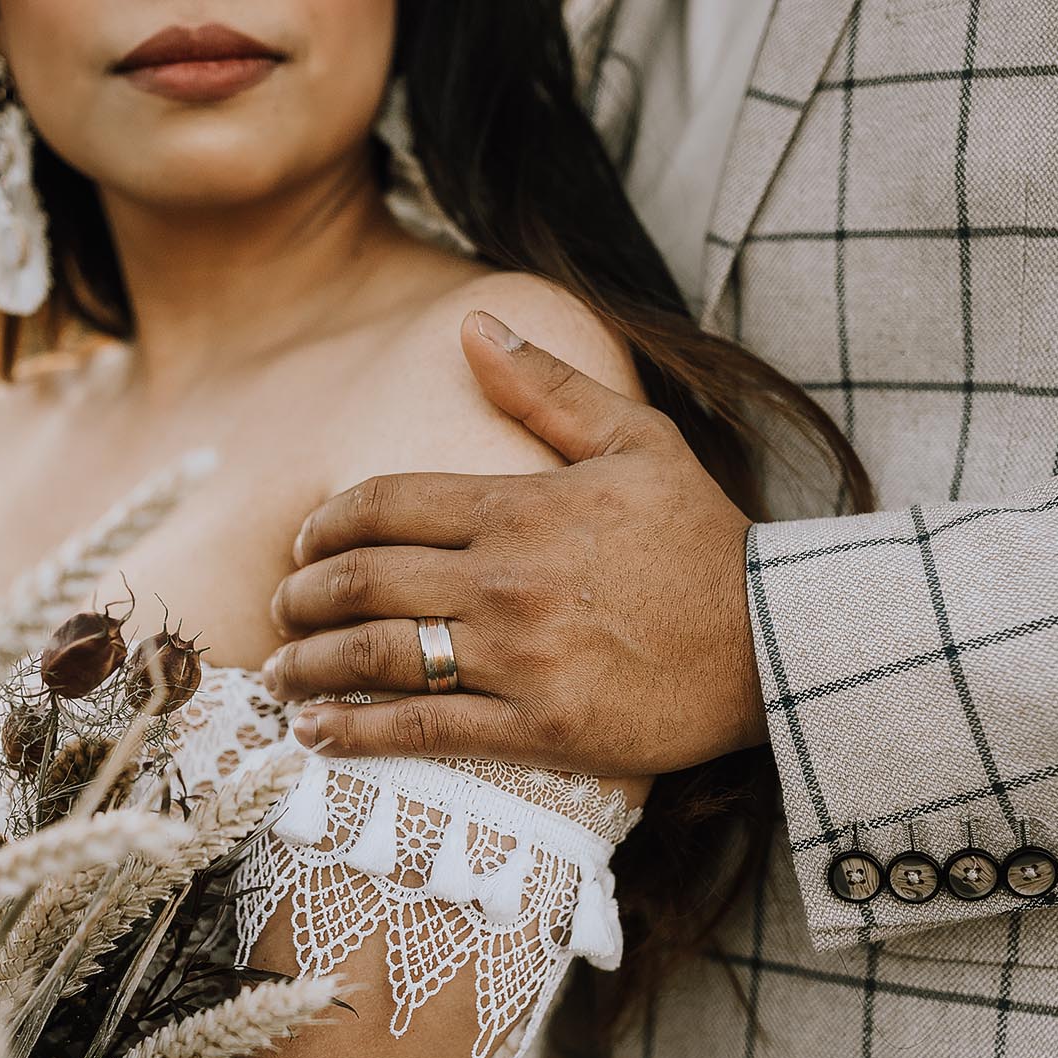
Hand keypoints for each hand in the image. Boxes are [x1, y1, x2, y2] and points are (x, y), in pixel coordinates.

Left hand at [263, 310, 768, 776]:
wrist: (777, 640)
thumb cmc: (704, 540)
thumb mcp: (637, 440)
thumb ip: (546, 386)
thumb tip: (472, 323)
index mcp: (519, 505)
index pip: (382, 504)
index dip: (325, 526)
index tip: (304, 546)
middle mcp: (506, 577)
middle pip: (363, 579)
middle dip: (302, 596)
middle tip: (282, 608)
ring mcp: (520, 655)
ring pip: (378, 656)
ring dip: (310, 665)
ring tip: (280, 672)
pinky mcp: (538, 726)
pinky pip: (424, 731)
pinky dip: (355, 733)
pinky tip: (313, 734)